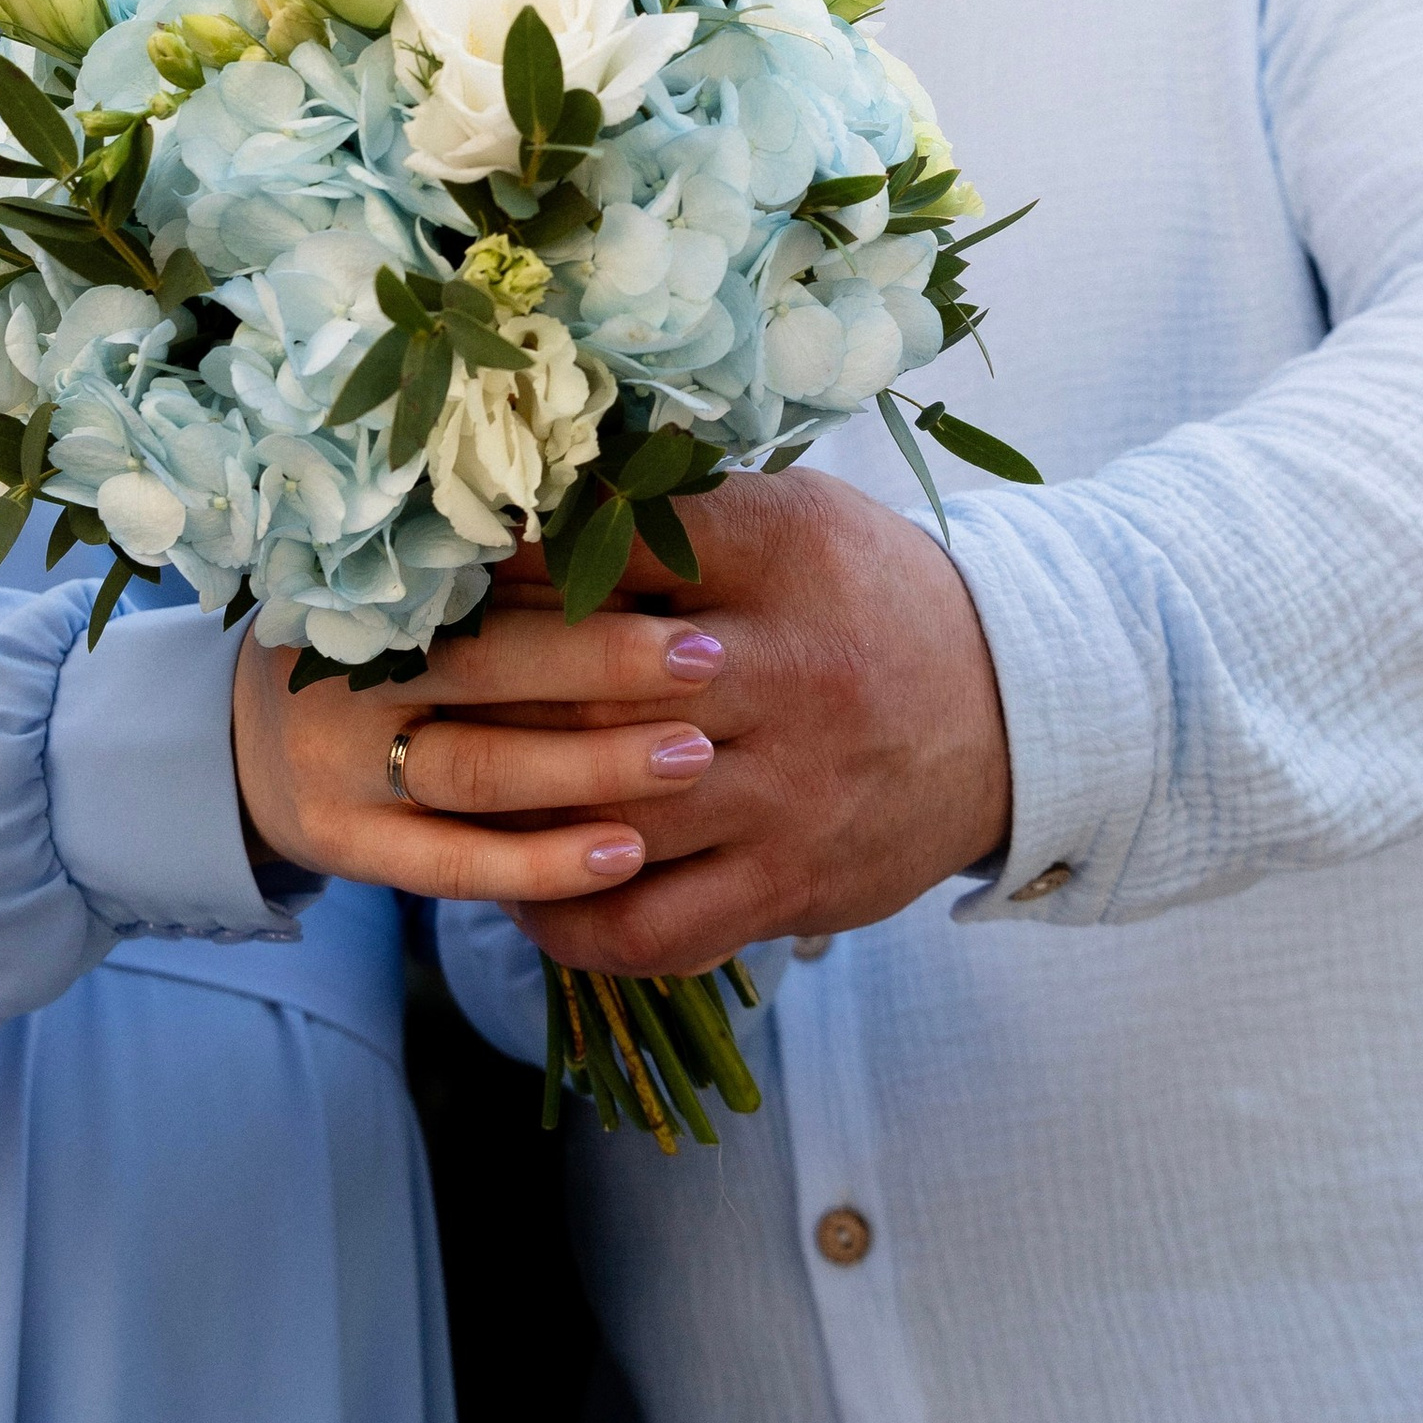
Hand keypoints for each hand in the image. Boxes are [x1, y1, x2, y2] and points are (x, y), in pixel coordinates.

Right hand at [231, 599, 730, 904]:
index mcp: (373, 588)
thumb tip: (635, 514)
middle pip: (487, 665)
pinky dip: (543, 864)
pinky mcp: (346, 845)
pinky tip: (625, 856)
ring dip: (593, 767)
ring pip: (480, 770)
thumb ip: (499, 571)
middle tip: (711, 658)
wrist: (244, 743)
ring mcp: (341, 765)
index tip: (681, 575)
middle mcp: (349, 671)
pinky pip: (454, 864)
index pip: (484, 576)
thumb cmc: (374, 650)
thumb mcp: (405, 591)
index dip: (584, 575)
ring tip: (693, 758)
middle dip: (606, 662)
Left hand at [485, 465, 1010, 978]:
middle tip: (409, 683)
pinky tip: (519, 893)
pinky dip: (569, 920)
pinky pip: (653, 926)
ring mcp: (788, 791)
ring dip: (507, 805)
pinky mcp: (791, 885)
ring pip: (607, 809)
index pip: (615, 550)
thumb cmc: (867, 596)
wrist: (1014, 709)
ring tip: (436, 785)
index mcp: (780, 555)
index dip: (512, 561)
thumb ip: (679, 508)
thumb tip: (529, 497)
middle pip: (592, 686)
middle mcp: (785, 672)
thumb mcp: (795, 515)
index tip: (442, 569)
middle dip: (486, 687)